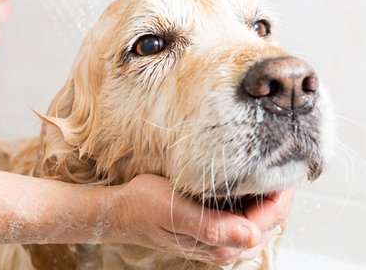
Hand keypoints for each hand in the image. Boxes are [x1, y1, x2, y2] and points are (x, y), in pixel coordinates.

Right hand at [107, 174, 289, 265]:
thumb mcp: (175, 210)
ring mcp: (219, 243)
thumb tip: (251, 236)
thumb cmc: (144, 206)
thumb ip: (213, 226)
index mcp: (220, 243)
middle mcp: (225, 249)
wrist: (122, 212)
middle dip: (279, 195)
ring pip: (261, 222)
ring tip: (270, 171)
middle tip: (283, 163)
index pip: (270, 219)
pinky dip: (253, 204)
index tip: (289, 165)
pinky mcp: (213, 234)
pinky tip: (248, 186)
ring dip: (268, 200)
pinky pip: (246, 221)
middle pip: (270, 222)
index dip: (283, 192)